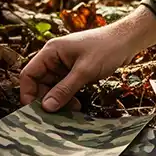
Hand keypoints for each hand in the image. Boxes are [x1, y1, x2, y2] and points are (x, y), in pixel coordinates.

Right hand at [20, 6, 155, 111]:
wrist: (128, 40)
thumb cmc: (106, 48)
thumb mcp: (85, 71)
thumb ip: (64, 89)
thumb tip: (47, 107)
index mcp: (50, 52)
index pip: (29, 74)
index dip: (28, 93)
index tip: (35, 111)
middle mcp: (54, 58)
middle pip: (40, 83)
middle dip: (47, 99)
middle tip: (57, 115)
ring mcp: (64, 64)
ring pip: (52, 87)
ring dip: (59, 100)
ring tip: (72, 110)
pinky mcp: (75, 70)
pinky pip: (64, 86)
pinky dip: (68, 96)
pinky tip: (76, 105)